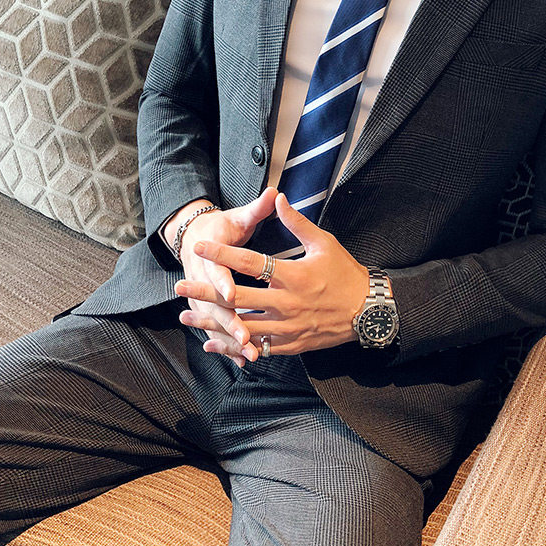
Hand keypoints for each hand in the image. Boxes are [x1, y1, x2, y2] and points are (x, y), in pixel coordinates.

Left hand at [176, 193, 368, 357]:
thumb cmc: (345, 274)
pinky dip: (234, 347)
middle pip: (238, 298)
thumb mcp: (325, 243)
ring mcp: (288, 327)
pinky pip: (257, 347)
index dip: (223, 253)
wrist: (367, 311)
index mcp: (293, 276)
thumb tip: (279, 198)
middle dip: (206, 291)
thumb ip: (297, 223)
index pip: (250, 262)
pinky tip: (213, 344)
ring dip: (212, 322)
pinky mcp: (291, 344)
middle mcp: (287, 303)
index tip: (200, 245)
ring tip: (186, 316)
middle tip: (179, 285)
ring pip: (242, 326)